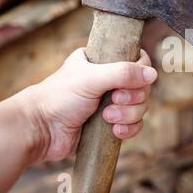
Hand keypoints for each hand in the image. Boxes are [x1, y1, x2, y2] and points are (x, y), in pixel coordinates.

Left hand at [21, 48, 156, 161]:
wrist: (40, 130)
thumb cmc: (59, 98)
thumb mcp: (91, 78)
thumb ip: (122, 73)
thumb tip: (153, 74)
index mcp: (103, 61)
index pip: (138, 60)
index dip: (140, 72)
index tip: (128, 81)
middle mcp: (109, 80)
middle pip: (142, 87)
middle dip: (132, 98)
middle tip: (113, 100)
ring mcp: (112, 103)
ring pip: (141, 107)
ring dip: (129, 114)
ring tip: (107, 117)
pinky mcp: (111, 124)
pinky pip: (135, 125)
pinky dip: (129, 129)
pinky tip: (114, 131)